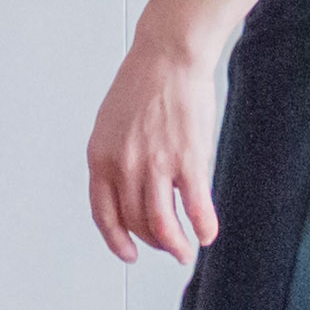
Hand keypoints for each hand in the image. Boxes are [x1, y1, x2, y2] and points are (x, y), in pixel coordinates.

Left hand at [87, 22, 220, 263]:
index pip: (104, 214)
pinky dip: (203, 227)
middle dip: (154, 243)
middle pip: (136, 223)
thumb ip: (114, 158)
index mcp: (100, 158)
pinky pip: (195, 208)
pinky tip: (208, 233)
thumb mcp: (111, 124)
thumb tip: (126, 189)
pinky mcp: (187, 160)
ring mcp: (156, 165)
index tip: (129, 254)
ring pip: (162, 225)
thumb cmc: (143, 82)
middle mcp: (124, 166)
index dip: (117, 241)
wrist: (168, 55)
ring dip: (176, 246)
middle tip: (169, 247)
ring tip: (186, 251)